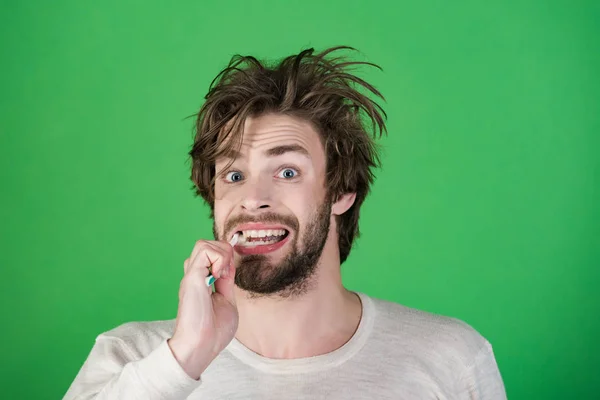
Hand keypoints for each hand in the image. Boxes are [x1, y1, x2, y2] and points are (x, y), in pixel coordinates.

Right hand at [167, 239, 237, 379]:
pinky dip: (218, 258)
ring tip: (221, 275)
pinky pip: (205, 250)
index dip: (225, 259)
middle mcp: (194, 276)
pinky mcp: (192, 277)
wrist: (202, 347)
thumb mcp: (227, 301)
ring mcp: (192, 276)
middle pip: (207, 245)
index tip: (228, 277)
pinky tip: (217, 277)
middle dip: (224, 253)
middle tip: (225, 275)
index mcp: (201, 282)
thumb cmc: (214, 332)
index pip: (211, 255)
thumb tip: (228, 265)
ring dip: (221, 255)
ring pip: (204, 243)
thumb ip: (226, 282)